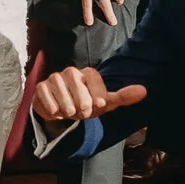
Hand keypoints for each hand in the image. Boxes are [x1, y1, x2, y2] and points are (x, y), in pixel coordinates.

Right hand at [29, 65, 147, 126]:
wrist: (61, 110)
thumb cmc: (86, 105)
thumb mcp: (105, 104)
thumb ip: (123, 97)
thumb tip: (144, 91)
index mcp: (89, 73)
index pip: (96, 88)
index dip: (96, 102)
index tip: (95, 106)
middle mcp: (71, 72)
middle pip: (79, 91)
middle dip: (82, 107)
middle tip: (81, 111)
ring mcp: (54, 78)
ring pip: (63, 95)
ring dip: (68, 109)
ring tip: (69, 111)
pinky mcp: (40, 86)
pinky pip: (47, 98)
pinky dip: (53, 109)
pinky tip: (56, 111)